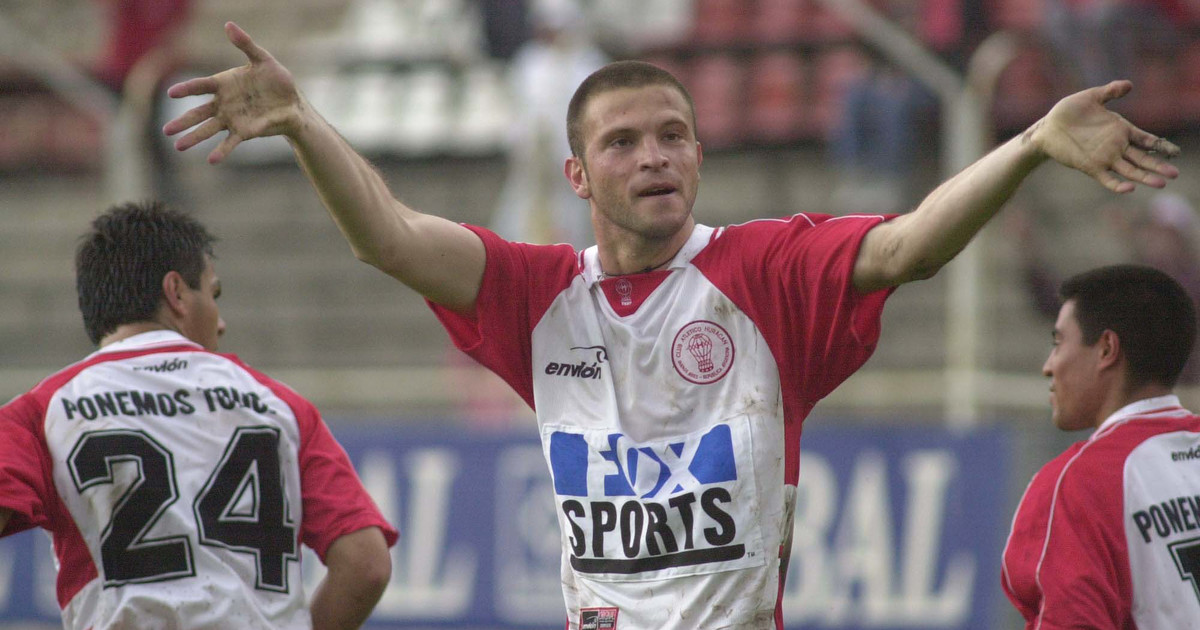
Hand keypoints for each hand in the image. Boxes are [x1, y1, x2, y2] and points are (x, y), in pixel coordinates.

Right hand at [162, 22, 302, 163]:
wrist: (293, 103)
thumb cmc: (277, 80)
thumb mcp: (263, 60)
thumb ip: (245, 44)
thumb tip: (228, 24)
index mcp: (224, 84)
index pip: (201, 86)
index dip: (187, 89)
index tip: (172, 93)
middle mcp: (224, 103)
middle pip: (198, 113)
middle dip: (182, 121)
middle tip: (166, 130)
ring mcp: (233, 119)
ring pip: (208, 129)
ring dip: (194, 138)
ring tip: (178, 147)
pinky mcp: (245, 132)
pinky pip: (230, 142)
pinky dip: (221, 151)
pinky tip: (211, 160)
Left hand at [1026, 80, 1179, 193]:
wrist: (1047, 127)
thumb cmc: (1068, 111)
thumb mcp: (1091, 97)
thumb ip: (1110, 92)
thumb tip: (1129, 85)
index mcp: (1121, 129)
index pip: (1146, 140)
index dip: (1161, 146)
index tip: (1175, 152)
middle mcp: (1116, 146)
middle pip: (1142, 158)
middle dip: (1158, 165)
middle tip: (1174, 174)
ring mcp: (1105, 158)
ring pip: (1130, 170)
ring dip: (1145, 177)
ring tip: (1161, 183)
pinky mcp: (1091, 167)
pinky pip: (1107, 179)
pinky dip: (1118, 185)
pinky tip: (1130, 188)